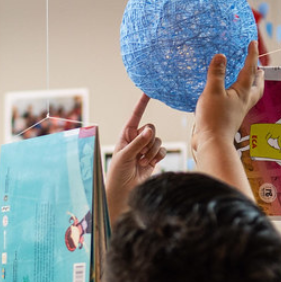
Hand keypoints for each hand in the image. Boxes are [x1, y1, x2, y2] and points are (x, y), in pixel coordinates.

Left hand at [105, 94, 164, 218]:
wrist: (124, 190)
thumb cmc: (118, 173)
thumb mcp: (124, 156)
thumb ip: (137, 143)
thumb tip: (149, 130)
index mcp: (126, 135)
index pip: (135, 116)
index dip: (142, 104)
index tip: (148, 91)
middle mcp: (136, 139)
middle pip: (151, 128)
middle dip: (147, 141)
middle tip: (139, 153)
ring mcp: (145, 147)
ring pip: (157, 140)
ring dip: (151, 151)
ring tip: (141, 162)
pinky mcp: (153, 156)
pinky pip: (162, 149)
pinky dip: (157, 156)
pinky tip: (149, 163)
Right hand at [191, 40, 263, 161]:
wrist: (213, 142)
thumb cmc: (214, 118)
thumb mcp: (213, 92)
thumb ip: (217, 73)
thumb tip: (221, 55)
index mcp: (242, 92)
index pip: (250, 69)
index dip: (251, 55)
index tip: (253, 43)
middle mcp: (243, 101)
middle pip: (257, 86)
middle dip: (259, 76)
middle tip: (260, 68)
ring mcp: (237, 111)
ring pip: (249, 96)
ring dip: (252, 87)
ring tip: (248, 81)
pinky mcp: (229, 119)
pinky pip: (238, 103)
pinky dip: (238, 96)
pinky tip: (230, 97)